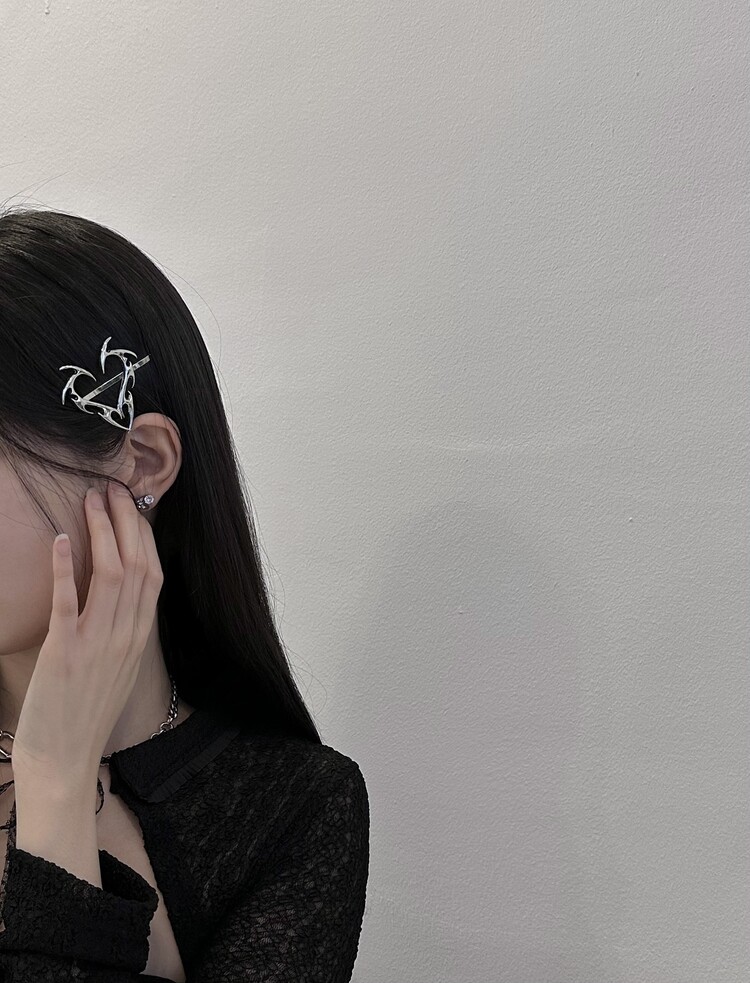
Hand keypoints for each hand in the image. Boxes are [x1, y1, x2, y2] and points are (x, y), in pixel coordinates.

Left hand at [11, 483, 163, 789]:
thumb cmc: (85, 718)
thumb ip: (121, 632)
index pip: (153, 574)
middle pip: (137, 566)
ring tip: (91, 499)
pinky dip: (68, 568)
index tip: (133, 506)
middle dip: (127, 521)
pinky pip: (69, 602)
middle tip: (114, 488)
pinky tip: (63, 539)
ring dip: (103, 532)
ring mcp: (98, 644)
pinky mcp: (64, 654)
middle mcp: (126, 637)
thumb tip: (117, 596)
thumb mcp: (116, 670)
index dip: (144, 535)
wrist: (65, 764)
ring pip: (111, 575)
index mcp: (139, 639)